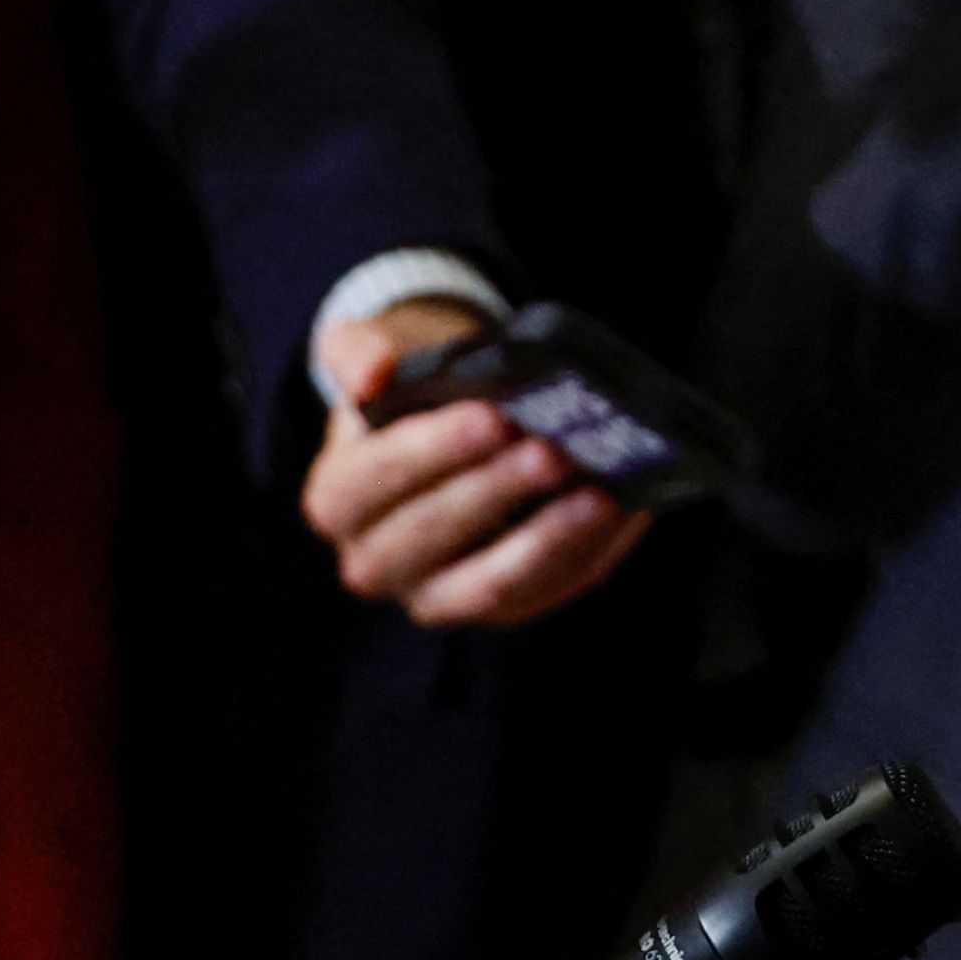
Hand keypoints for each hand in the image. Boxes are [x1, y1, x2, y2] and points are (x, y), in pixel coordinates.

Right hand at [301, 302, 645, 628]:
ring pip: (494, 583)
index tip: (491, 415)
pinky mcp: (502, 607)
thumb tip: (373, 372)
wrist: (444, 431)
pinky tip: (624, 509)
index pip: (376, 479)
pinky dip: (589, 550)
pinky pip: (549, 589)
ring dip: (550, 537)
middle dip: (500, 489)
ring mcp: (438, 597)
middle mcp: (375, 563)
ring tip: (599, 489)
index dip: (434, 450)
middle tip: (553, 448)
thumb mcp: (370, 356)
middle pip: (435, 533)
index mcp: (336, 500)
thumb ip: (357, 351)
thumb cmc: (408, 395)